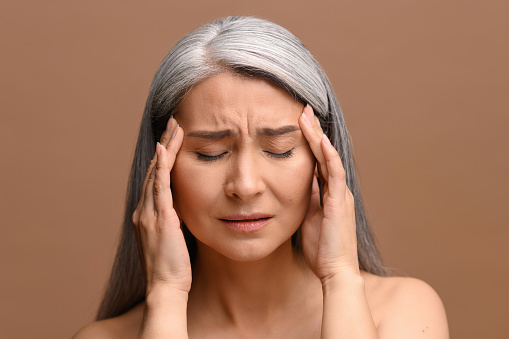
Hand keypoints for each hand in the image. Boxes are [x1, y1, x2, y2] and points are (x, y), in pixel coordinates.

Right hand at [132, 118, 191, 295]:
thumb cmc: (172, 268)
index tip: (171, 140)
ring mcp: (149, 213)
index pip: (154, 179)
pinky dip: (160, 166)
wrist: (165, 288)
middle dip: (164, 145)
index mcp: (146, 215)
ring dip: (165, 148)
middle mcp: (144, 210)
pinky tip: (164, 149)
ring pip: (155, 172)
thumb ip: (172, 223)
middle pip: (153, 170)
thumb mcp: (170, 240)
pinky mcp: (160, 218)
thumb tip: (181, 213)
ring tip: (174, 126)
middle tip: (172, 123)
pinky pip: (159, 186)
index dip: (162, 158)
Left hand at [298, 105, 359, 282]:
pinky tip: (320, 140)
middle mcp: (337, 189)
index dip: (309, 140)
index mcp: (328, 193)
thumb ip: (306, 200)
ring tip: (306, 115)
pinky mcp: (339, 202)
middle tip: (302, 108)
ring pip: (329, 158)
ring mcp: (340, 194)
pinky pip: (335, 174)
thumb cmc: (320, 248)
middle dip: (313, 130)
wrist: (335, 271)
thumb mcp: (308, 218)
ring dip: (317, 136)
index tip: (298, 122)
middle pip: (324, 153)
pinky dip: (328, 156)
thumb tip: (293, 185)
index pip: (318, 160)